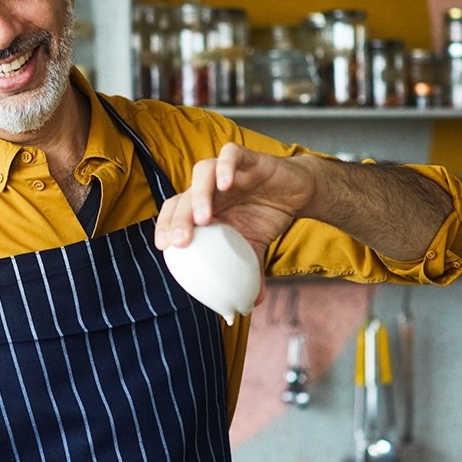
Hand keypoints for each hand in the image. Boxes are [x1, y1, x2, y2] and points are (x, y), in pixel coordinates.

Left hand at [153, 142, 315, 261]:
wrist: (297, 193)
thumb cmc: (265, 217)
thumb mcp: (255, 248)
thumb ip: (248, 273)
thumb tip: (249, 306)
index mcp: (203, 208)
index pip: (173, 212)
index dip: (164, 226)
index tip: (164, 247)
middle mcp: (208, 188)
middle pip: (183, 196)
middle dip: (178, 218)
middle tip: (180, 241)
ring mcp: (225, 170)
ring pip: (201, 172)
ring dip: (199, 194)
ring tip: (204, 218)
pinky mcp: (246, 157)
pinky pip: (231, 155)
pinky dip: (225, 166)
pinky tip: (226, 184)